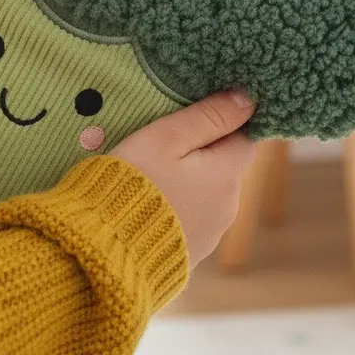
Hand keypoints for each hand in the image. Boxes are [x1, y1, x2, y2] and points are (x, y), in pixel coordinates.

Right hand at [111, 89, 256, 267]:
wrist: (106, 248)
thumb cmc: (136, 181)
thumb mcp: (167, 137)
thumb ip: (208, 117)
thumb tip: (247, 100)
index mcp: (227, 174)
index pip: (244, 139)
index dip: (223, 124)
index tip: (194, 118)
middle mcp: (228, 206)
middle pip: (224, 167)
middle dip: (202, 155)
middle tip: (164, 147)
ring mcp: (211, 234)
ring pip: (207, 194)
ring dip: (189, 183)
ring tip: (152, 178)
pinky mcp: (191, 253)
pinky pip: (191, 219)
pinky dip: (178, 208)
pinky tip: (151, 206)